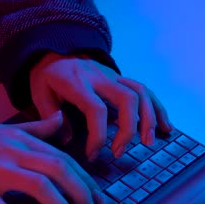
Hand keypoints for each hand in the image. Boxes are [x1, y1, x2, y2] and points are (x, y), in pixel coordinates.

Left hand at [30, 52, 173, 160]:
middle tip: (120, 152)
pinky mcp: (121, 78)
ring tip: (148, 143)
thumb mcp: (39, 92)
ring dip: (149, 119)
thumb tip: (68, 140)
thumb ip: (50, 115)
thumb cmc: (47, 75)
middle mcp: (100, 77)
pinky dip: (158, 109)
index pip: (96, 109)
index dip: (97, 135)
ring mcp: (113, 76)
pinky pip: (145, 91)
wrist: (56, 49)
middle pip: (127, 99)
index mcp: (77, 83)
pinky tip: (165, 127)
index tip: (93, 154)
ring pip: (141, 93)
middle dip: (129, 128)